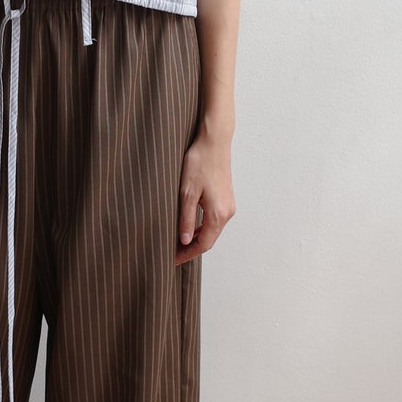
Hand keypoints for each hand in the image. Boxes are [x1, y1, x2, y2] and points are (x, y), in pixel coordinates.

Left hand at [175, 128, 233, 264]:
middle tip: (172, 253)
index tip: (172, 259)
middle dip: (191, 248)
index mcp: (218, 214)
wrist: (214, 142)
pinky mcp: (226, 198)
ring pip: (212, 230)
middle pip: (209, 239)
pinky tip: (189, 226)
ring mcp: (229, 205)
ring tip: (178, 242)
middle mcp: (227, 212)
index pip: (203, 244)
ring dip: (196, 238)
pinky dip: (202, 227)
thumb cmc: (200, 163)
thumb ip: (186, 219)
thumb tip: (184, 240)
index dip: (187, 254)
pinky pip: (215, 220)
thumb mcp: (187, 193)